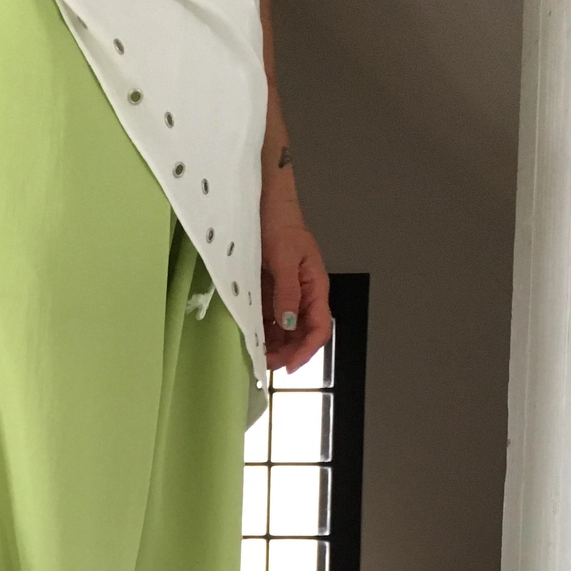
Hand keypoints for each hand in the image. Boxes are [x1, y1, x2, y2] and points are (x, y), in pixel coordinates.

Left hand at [260, 200, 331, 375]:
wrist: (265, 204)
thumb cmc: (280, 225)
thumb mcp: (285, 259)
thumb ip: (288, 292)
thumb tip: (289, 324)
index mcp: (315, 287)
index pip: (319, 327)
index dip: (306, 350)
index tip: (289, 366)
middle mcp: (304, 295)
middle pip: (302, 334)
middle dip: (287, 352)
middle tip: (265, 364)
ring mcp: (286, 295)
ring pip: (285, 331)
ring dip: (273, 346)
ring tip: (256, 356)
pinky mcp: (270, 293)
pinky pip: (268, 319)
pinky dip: (261, 331)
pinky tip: (250, 339)